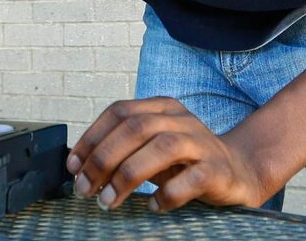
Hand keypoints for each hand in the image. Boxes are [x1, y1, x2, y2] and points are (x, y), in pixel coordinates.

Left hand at [66, 97, 265, 212]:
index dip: (92, 137)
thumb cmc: (184, 161)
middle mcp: (179, 118)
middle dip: (103, 159)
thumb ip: (124, 147)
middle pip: (135, 128)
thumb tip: (81, 166)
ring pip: (160, 148)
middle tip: (85, 189)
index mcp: (159, 106)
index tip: (73, 165)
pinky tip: (152, 207)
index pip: (118, 112)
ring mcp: (200, 141)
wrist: (239, 170)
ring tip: (108, 201)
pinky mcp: (218, 169)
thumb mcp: (151, 147)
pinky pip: (191, 179)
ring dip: (127, 176)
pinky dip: (168, 194)